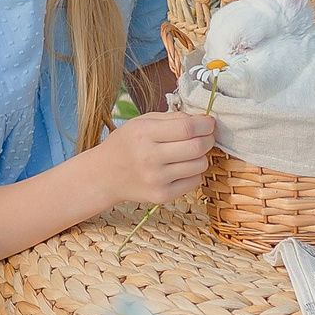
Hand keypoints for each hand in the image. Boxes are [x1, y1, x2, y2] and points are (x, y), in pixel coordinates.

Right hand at [92, 110, 214, 207]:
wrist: (106, 175)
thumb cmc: (127, 144)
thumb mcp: (142, 122)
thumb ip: (172, 118)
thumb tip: (202, 120)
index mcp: (143, 134)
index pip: (187, 128)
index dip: (205, 124)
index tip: (208, 122)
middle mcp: (149, 158)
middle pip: (197, 147)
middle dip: (208, 139)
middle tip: (206, 136)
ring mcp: (156, 180)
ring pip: (200, 165)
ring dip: (201, 156)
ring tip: (189, 153)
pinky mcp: (162, 196)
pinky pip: (194, 181)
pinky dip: (193, 172)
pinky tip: (181, 167)